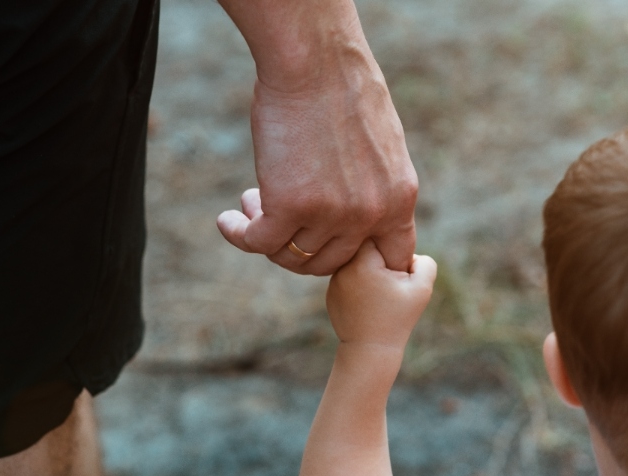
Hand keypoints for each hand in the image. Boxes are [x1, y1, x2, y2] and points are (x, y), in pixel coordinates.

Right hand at [216, 66, 416, 275]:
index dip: (364, 263)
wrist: (314, 60)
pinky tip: (228, 221)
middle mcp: (370, 214)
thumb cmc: (343, 89)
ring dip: (269, 240)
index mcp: (399, 198)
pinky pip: (259, 243)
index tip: (336, 249)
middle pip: (331, 262)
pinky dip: (240, 235)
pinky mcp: (289, 206)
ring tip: (251, 209)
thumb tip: (346, 216)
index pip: (393, 258)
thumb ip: (372, 188)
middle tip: (278, 223)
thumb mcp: (379, 147)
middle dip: (302, 249)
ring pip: (293, 256)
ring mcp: (331, 214)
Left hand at [326, 240, 436, 349]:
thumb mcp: (421, 288)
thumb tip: (409, 252)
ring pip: (355, 263)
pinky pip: (348, 278)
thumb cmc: (398, 318)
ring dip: (368, 272)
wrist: (370, 349)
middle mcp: (343, 268)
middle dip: (379, 260)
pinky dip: (359, 285)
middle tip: (390, 283)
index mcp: (362, 262)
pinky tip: (368, 303)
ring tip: (379, 295)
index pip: (375, 235)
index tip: (396, 269)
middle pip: (364, 248)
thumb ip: (424, 261)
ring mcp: (334, 281)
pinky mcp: (331, 293)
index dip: (390, 248)